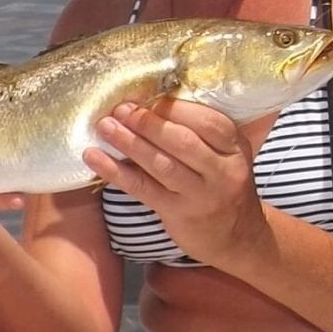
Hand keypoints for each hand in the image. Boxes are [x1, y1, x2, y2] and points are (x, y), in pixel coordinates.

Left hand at [85, 99, 266, 267]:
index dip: (174, 108)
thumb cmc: (226, 185)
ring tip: (105, 126)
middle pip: (182, 141)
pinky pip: (143, 188)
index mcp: (235, 147)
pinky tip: (94, 158)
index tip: (146, 96)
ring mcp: (200, 194)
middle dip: (147, 122)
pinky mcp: (178, 213)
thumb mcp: (230, 155)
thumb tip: (160, 99)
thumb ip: (206, 132)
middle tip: (120, 109)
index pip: (207, 121)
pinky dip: (116, 172)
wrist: (238, 236)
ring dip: (129, 143)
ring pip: (161, 164)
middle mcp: (222, 171)